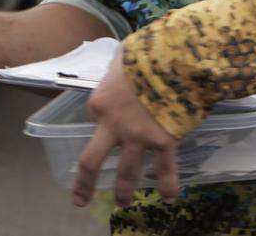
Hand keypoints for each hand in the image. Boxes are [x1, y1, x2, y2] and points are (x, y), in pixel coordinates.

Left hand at [72, 47, 179, 208]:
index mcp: (99, 103)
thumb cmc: (148, 52)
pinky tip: (168, 199)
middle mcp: (113, 125)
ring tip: (123, 203)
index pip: (94, 118)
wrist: (175, 58)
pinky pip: (165, 170)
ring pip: (126, 173)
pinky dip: (167, 186)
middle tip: (80, 200)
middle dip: (84, 184)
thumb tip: (123, 63)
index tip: (111, 119)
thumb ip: (118, 68)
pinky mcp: (163, 141)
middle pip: (91, 161)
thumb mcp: (123, 57)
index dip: (102, 120)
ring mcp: (138, 136)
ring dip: (123, 192)